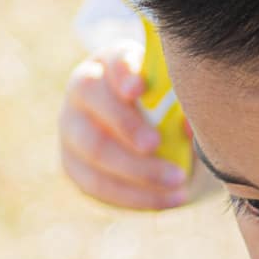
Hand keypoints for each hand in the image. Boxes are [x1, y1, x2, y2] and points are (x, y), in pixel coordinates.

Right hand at [58, 47, 196, 209]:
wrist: (163, 150)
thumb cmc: (177, 117)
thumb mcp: (186, 108)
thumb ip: (187, 108)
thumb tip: (185, 125)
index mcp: (113, 62)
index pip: (113, 58)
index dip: (123, 72)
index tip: (140, 89)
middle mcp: (83, 89)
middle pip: (91, 97)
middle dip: (125, 123)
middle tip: (156, 143)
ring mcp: (72, 127)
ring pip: (92, 148)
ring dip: (136, 169)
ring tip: (178, 180)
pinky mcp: (73, 165)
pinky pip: (97, 184)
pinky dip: (135, 196)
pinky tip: (169, 200)